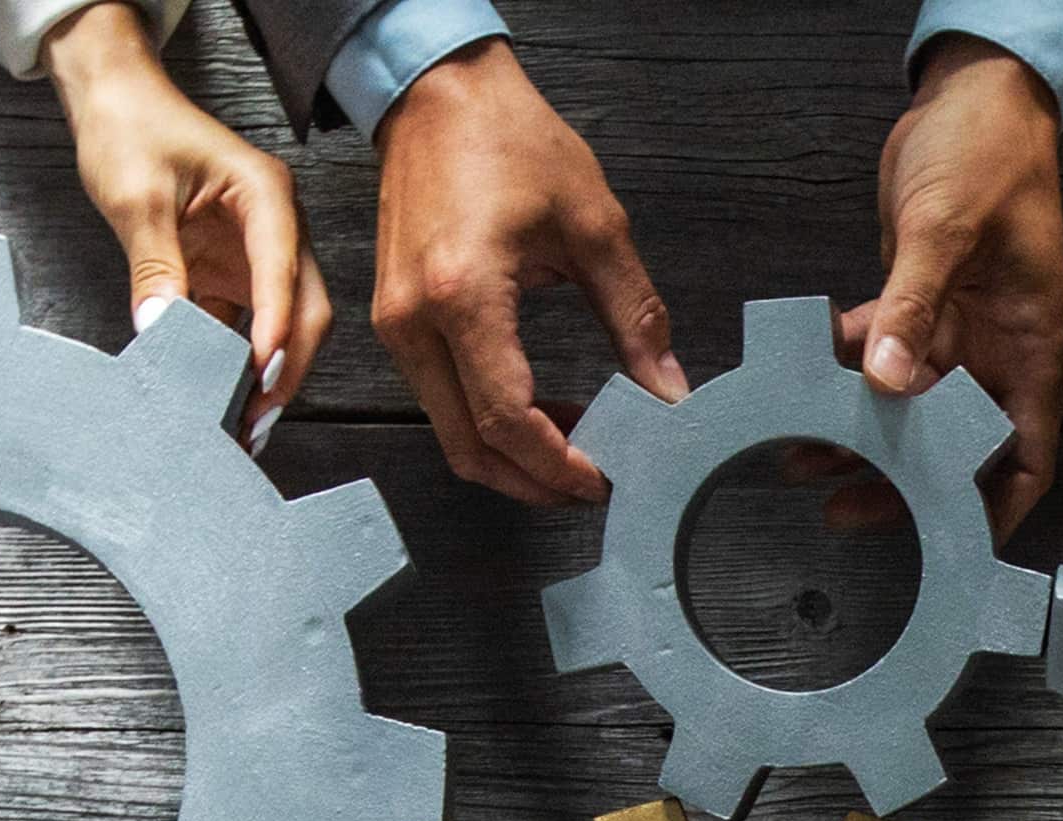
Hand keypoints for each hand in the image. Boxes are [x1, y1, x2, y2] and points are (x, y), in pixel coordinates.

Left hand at [44, 1, 330, 450]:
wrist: (114, 97)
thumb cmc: (130, 126)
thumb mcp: (136, 197)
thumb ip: (155, 266)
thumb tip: (161, 332)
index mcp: (266, 197)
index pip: (285, 273)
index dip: (277, 329)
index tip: (259, 376)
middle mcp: (276, 228)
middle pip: (305, 309)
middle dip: (287, 367)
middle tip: (258, 418)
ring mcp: (260, 253)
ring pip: (285, 325)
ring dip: (268, 373)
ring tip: (244, 421)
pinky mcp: (236, 272)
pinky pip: (248, 326)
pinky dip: (237, 362)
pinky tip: (222, 395)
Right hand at [370, 37, 685, 504]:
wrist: (437, 92)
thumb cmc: (506, 137)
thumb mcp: (594, 225)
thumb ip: (636, 317)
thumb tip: (666, 389)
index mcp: (463, 294)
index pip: (507, 419)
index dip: (557, 465)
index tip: (600, 478)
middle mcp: (417, 320)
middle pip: (469, 447)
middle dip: (532, 481)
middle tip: (587, 485)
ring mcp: (397, 325)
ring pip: (450, 433)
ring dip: (511, 456)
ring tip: (571, 447)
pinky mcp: (396, 321)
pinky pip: (439, 400)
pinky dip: (487, 422)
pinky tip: (537, 407)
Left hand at [827, 36, 1062, 538]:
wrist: (969, 89)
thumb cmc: (991, 147)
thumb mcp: (949, 227)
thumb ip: (912, 307)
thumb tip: (886, 381)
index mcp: (1030, 344)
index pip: (1026, 453)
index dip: (996, 507)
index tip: (954, 542)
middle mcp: (993, 351)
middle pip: (953, 447)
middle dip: (903, 484)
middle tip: (845, 507)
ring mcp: (953, 332)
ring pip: (904, 410)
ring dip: (857, 436)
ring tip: (802, 460)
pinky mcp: (915, 306)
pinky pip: (875, 356)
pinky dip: (840, 375)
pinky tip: (799, 390)